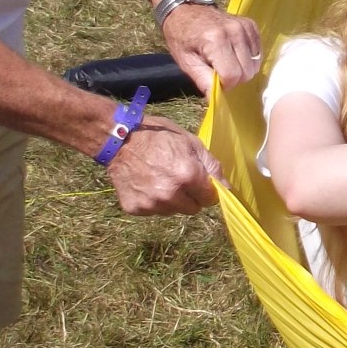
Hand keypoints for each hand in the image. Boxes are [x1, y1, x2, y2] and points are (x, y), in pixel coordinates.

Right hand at [106, 117, 222, 214]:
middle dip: (190, 197)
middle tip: (179, 179)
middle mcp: (170, 194)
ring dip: (171, 200)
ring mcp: (151, 204)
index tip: (199, 181)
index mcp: (188, 176)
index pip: (209, 200)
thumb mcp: (190, 142)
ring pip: (173, 211)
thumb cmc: (158, 136)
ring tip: (160, 179)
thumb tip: (226, 187)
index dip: (206, 190)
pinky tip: (146, 184)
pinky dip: (152, 201)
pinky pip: (153, 211)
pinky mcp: (135, 209)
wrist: (119, 139)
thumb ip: (211, 166)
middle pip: (192, 209)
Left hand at [162, 3, 262, 91]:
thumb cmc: (181, 36)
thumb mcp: (186, 62)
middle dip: (234, 78)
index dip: (224, 84)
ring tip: (226, 60)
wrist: (185, 9)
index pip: (233, 76)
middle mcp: (235, 32)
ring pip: (255, 64)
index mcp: (216, 41)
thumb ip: (202, 80)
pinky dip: (248, 58)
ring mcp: (245, 27)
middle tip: (218, 70)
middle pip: (247, 72)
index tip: (213, 79)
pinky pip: (258, 52)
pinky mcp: (251, 25)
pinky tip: (234, 53)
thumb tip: (216, 99)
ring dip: (242, 68)